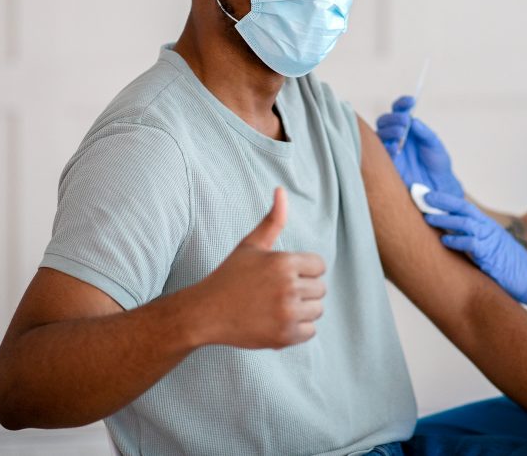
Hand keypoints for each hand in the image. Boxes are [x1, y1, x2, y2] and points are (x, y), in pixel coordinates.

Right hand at [196, 188, 325, 348]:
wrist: (206, 313)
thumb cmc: (230, 276)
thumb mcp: (251, 245)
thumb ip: (272, 220)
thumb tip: (281, 189)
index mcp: (283, 262)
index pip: (319, 266)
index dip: (303, 270)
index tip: (283, 275)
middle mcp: (288, 287)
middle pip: (320, 289)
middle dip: (303, 290)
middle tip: (277, 292)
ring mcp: (286, 313)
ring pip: (317, 310)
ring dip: (302, 310)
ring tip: (277, 306)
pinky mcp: (284, 337)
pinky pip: (310, 331)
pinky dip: (297, 329)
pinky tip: (276, 321)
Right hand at [375, 95, 463, 197]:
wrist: (438, 185)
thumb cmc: (437, 163)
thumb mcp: (435, 145)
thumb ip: (425, 133)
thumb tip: (413, 121)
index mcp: (407, 128)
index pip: (399, 111)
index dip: (402, 104)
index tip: (411, 101)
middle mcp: (396, 136)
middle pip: (384, 121)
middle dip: (393, 118)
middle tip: (405, 122)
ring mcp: (390, 149)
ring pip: (379, 134)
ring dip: (389, 131)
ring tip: (401, 133)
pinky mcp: (387, 163)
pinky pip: (379, 153)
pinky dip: (386, 148)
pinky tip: (395, 148)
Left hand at [424, 191, 526, 308]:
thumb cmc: (508, 266)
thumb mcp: (489, 247)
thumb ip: (472, 240)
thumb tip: (448, 236)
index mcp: (486, 225)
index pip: (463, 206)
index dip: (445, 199)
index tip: (427, 194)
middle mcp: (487, 228)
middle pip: (462, 208)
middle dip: (442, 201)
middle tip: (423, 197)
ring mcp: (490, 240)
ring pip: (464, 223)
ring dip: (445, 219)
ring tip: (427, 217)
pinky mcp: (490, 255)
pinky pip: (471, 244)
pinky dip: (457, 241)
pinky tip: (444, 241)